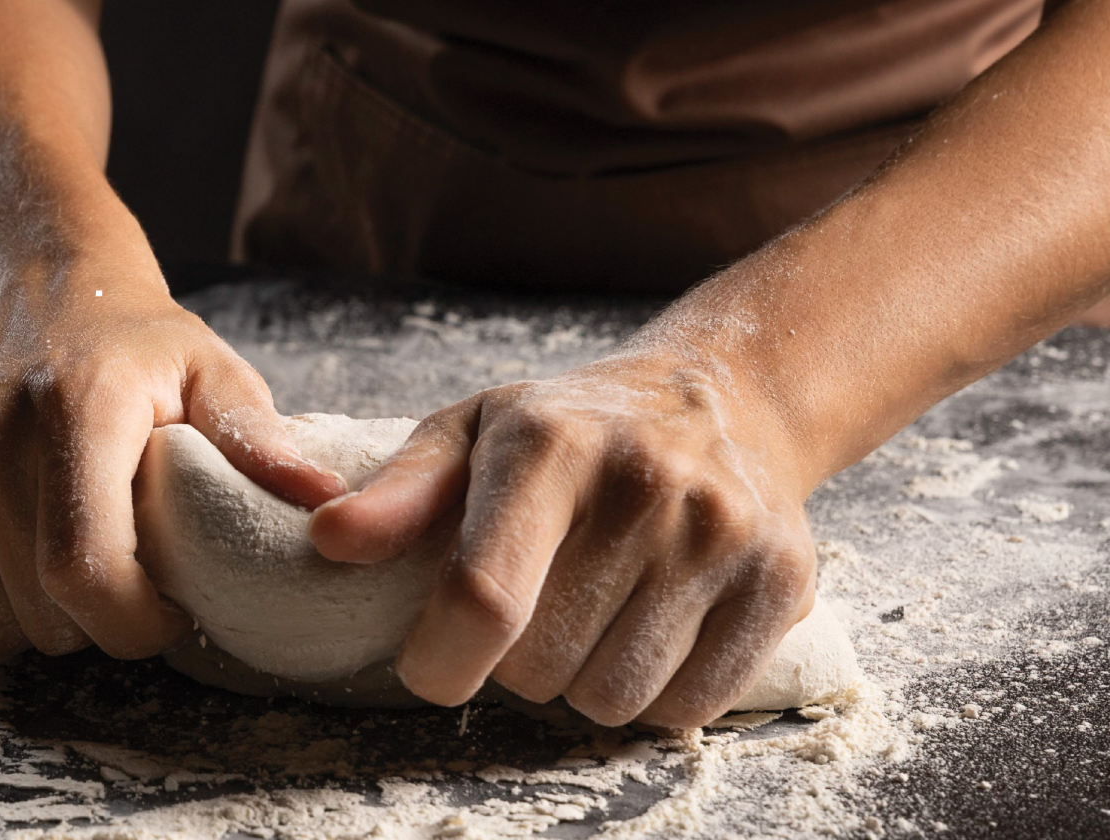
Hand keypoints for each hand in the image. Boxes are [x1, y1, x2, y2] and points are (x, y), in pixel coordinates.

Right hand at [0, 252, 346, 659]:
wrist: (34, 280)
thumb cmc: (140, 346)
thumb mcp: (215, 376)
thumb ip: (261, 443)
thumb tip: (326, 503)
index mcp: (77, 409)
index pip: (82, 571)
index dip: (131, 624)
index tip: (167, 613)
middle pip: (32, 609)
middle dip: (93, 622)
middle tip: (126, 574)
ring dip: (30, 618)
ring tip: (70, 559)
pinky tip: (8, 557)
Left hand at [309, 352, 816, 726]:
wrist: (723, 399)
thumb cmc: (572, 430)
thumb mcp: (471, 434)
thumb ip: (396, 493)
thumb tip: (328, 538)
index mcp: (552, 444)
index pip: (484, 597)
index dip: (441, 660)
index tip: (432, 663)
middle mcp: (645, 484)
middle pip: (540, 666)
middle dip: (513, 662)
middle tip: (534, 605)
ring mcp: (722, 534)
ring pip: (612, 700)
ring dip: (582, 682)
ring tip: (592, 613)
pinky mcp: (781, 582)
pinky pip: (687, 709)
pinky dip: (655, 696)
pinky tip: (650, 629)